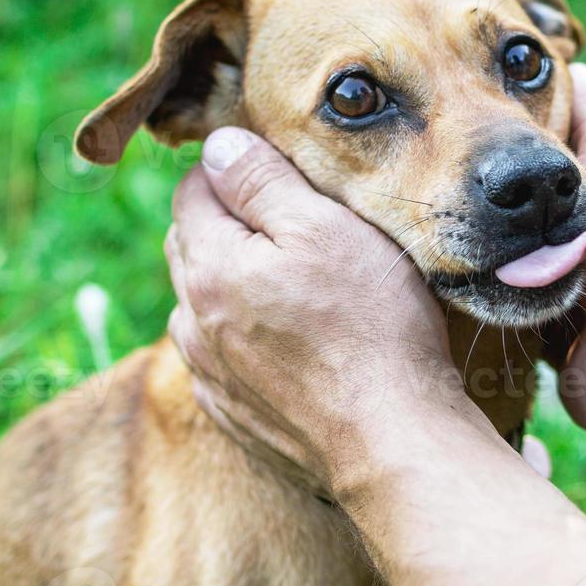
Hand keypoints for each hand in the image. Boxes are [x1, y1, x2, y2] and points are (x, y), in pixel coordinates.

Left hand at [165, 127, 454, 492]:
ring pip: (201, 306)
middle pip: (191, 245)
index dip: (234, 168)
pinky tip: (289, 339)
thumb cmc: (372, 325)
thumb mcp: (325, 228)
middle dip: (226, 221)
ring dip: (231, 283)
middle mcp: (194, 322)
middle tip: (289, 217)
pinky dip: (243, 338)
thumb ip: (261, 181)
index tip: (278, 171)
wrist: (394, 441)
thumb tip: (217, 145)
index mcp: (209, 267)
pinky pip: (222, 360)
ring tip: (291, 280)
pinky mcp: (237, 415)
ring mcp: (213, 375)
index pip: (193, 190)